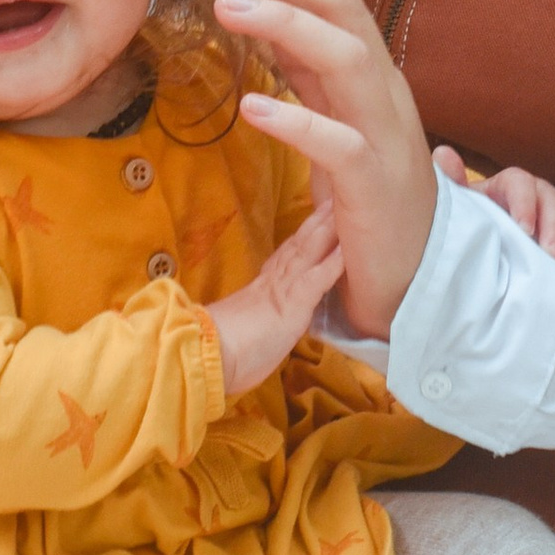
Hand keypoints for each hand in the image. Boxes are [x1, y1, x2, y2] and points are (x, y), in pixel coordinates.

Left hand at [203, 0, 442, 337]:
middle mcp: (382, 88)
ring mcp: (385, 134)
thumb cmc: (365, 193)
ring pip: (347, 59)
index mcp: (366, 70)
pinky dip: (299, 121)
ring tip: (226, 8)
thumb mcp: (328, 113)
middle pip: (341, 5)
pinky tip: (255, 108)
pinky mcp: (376, 186)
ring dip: (286, 25)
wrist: (417, 276)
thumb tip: (249, 0)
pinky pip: (341, 145)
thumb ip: (295, 59)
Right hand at [208, 202, 341, 401]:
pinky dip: (332, 264)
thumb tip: (256, 324)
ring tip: (342, 208)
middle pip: (300, 244)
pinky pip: (315, 280)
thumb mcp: (244, 330)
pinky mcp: (292, 305)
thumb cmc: (225, 351)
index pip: (288, 256)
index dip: (304, 237)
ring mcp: (284, 290)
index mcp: (264, 288)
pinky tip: (346, 252)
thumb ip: (256, 320)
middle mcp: (275, 281)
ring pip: (308, 252)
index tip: (317, 218)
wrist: (207, 355)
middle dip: (319, 221)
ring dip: (327, 230)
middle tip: (335, 198)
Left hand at [437, 146, 554, 267]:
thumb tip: (442, 154)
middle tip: (552, 256)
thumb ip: (453, 186)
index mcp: (508, 188)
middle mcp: (539, 198)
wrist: (489, 258)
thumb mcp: (462, 211)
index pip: (521, 182)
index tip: (524, 230)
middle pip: (554, 200)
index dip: (525, 203)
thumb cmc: (474, 232)